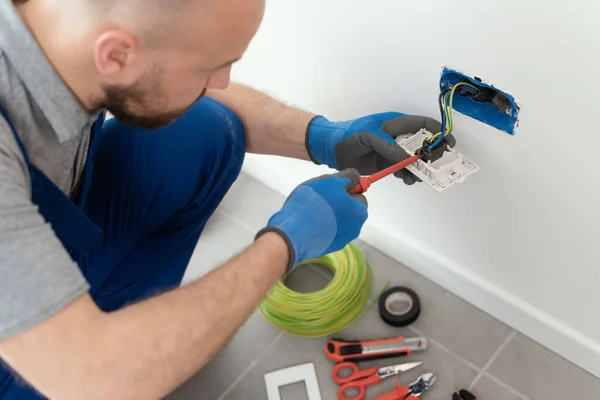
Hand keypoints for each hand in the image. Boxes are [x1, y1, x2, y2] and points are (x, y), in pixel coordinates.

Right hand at [256, 169, 367, 271]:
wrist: (294, 233)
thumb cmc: (315, 203)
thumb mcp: (332, 181)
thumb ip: (347, 177)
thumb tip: (355, 178)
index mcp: (360, 212)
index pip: (358, 196)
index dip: (345, 190)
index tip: (331, 189)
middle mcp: (354, 229)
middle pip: (348, 210)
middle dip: (336, 203)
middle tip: (319, 198)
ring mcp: (340, 241)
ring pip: (336, 222)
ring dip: (327, 215)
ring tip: (310, 211)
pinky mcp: (326, 248)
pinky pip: (325, 232)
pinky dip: (319, 227)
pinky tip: (307, 223)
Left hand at [306, 112, 452, 184]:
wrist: (332, 148)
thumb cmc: (350, 135)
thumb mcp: (370, 137)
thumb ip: (389, 147)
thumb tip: (408, 159)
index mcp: (396, 123)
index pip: (423, 125)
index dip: (438, 132)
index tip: (449, 144)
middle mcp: (398, 137)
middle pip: (423, 144)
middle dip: (432, 155)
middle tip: (434, 167)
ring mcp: (393, 151)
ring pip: (414, 160)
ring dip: (419, 169)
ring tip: (416, 178)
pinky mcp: (387, 163)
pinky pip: (403, 169)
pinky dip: (408, 175)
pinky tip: (407, 180)